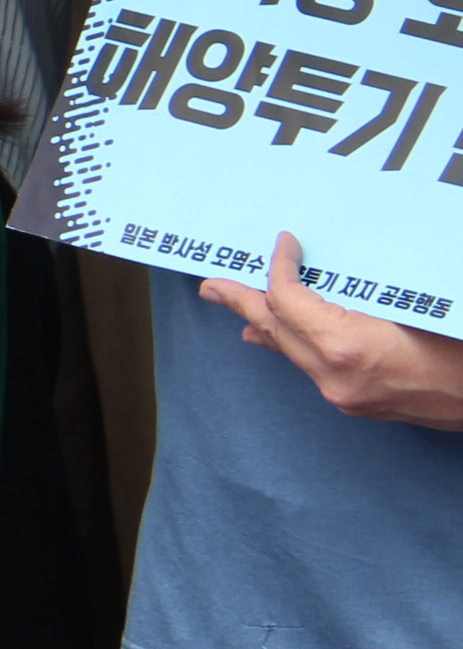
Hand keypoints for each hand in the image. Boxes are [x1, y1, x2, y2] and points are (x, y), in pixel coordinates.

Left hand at [201, 234, 462, 428]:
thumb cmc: (458, 348)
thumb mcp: (412, 305)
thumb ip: (361, 290)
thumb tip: (325, 270)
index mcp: (347, 348)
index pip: (287, 299)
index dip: (279, 267)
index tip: (282, 243)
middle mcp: (336, 377)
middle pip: (275, 327)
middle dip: (240, 300)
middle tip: (211, 285)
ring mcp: (344, 396)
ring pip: (290, 350)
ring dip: (263, 322)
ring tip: (230, 302)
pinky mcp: (357, 405)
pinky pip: (309, 368)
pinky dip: (289, 345)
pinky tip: (270, 338)